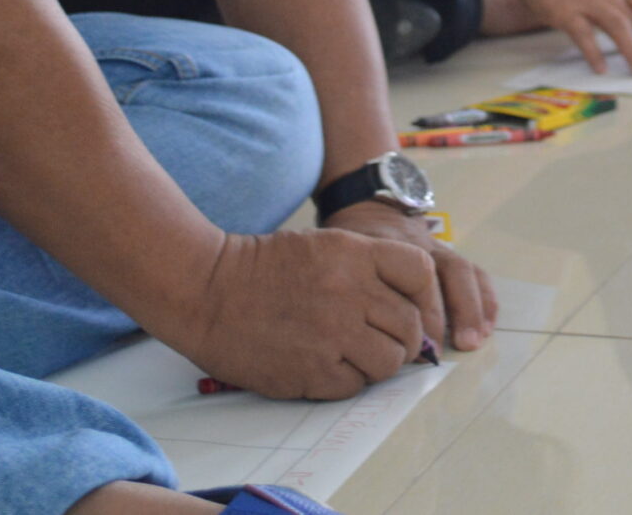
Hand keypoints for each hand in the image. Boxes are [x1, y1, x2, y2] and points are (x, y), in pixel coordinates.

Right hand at [164, 227, 432, 398]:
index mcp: (355, 253)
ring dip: (378, 364)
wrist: (206, 290)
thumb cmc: (265, 267)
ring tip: (353, 355)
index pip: (421, 272)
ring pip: (389, 362)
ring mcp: (332, 333)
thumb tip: (410, 308)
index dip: (425, 296)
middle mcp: (350, 292)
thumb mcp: (324, 246)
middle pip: (410, 326)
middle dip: (403, 338)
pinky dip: (347, 381)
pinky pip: (355, 385)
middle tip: (383, 341)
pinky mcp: (311, 370)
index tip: (415, 309)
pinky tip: (326, 366)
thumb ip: (369, 269)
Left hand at [322, 200, 498, 352]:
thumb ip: (352, 289)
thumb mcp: (342, 260)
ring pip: (464, 272)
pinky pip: (474, 274)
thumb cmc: (351, 246)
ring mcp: (438, 249)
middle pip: (447, 272)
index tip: (417, 345)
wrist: (367, 207)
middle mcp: (421, 246)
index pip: (414, 276)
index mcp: (394, 247)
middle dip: (456, 310)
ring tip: (475, 340)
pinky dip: (484, 300)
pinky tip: (486, 326)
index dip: (420, 312)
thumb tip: (360, 337)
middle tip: (457, 345)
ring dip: (472, 309)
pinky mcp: (449, 255)